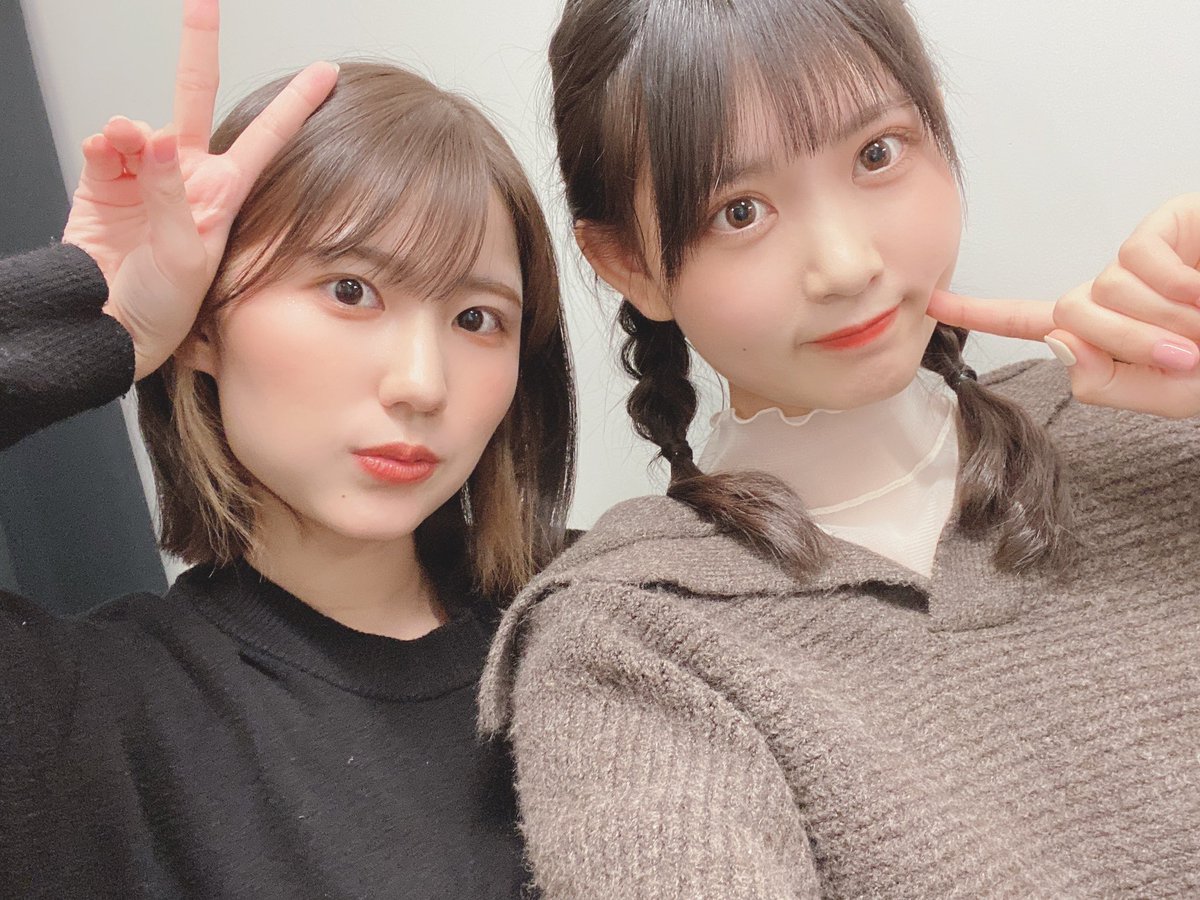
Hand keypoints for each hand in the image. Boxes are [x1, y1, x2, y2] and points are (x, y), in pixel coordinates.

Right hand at [61, 0, 337, 379]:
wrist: (113, 331)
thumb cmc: (166, 309)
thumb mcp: (186, 256)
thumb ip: (171, 194)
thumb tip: (153, 136)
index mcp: (225, 193)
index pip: (268, 137)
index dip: (298, 104)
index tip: (328, 71)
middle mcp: (187, 177)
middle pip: (195, 98)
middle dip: (198, 48)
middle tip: (204, 2)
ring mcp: (144, 177)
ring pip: (140, 125)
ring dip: (133, 131)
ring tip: (129, 146)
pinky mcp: (103, 183)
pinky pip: (104, 147)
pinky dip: (104, 144)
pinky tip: (109, 150)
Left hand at [927, 193, 1199, 418]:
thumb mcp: (1170, 393)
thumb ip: (1106, 382)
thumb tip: (1056, 340)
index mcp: (1110, 334)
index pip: (1035, 322)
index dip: (983, 312)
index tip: (934, 300)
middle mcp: (1116, 291)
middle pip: (1070, 313)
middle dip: (1126, 344)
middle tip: (1187, 358)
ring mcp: (1140, 257)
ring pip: (1104, 287)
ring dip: (1160, 321)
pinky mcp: (1165, 224)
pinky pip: (1139, 260)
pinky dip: (1180, 288)